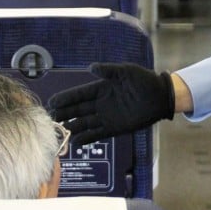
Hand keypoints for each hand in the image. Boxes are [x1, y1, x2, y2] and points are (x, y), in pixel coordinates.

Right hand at [46, 63, 174, 144]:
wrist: (160, 96)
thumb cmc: (144, 80)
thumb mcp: (126, 71)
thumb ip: (108, 70)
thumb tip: (90, 67)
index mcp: (101, 88)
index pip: (79, 94)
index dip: (66, 98)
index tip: (52, 102)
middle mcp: (101, 103)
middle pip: (78, 110)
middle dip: (64, 113)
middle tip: (50, 118)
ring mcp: (106, 116)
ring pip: (84, 123)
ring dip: (72, 127)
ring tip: (59, 131)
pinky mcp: (114, 128)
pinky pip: (97, 134)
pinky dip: (86, 138)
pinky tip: (75, 142)